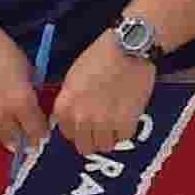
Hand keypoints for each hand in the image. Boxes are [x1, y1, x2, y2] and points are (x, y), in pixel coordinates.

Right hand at [0, 32, 48, 150]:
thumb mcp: (27, 70)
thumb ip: (31, 95)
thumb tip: (33, 113)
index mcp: (21, 102)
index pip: (37, 132)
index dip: (40, 132)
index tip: (40, 133)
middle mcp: (0, 116)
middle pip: (16, 138)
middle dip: (21, 133)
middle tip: (19, 122)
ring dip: (1, 129)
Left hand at [51, 34, 153, 163]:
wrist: (129, 48)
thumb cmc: (102, 56)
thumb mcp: (74, 77)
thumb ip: (70, 101)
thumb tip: (72, 118)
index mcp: (65, 107)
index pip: (67, 134)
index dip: (78, 130)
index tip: (86, 125)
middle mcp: (81, 118)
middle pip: (84, 146)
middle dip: (93, 139)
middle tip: (103, 127)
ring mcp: (103, 123)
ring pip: (104, 146)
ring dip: (110, 136)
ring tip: (116, 121)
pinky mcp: (125, 123)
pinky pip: (123, 137)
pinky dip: (126, 129)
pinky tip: (127, 114)